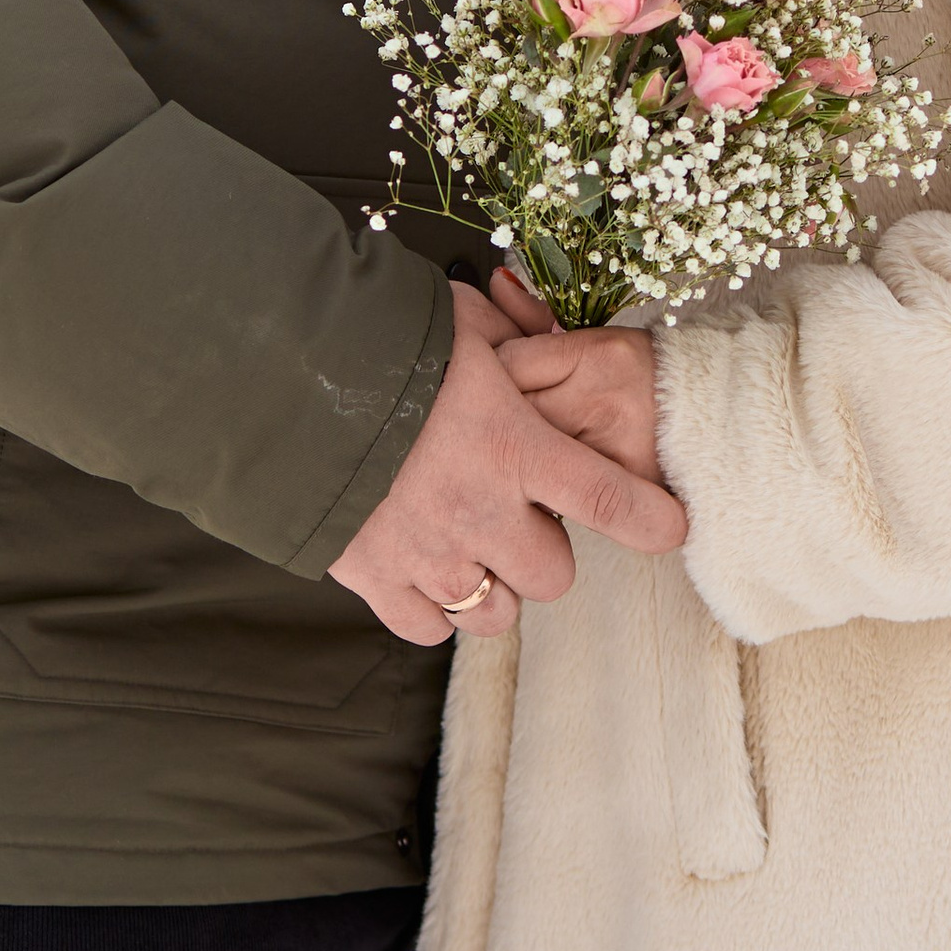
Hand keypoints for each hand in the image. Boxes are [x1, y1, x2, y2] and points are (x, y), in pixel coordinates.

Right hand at [329, 281, 685, 647]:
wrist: (281, 382)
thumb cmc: (376, 342)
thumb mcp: (460, 323)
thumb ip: (506, 335)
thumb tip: (525, 321)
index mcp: (514, 447)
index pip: (611, 501)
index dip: (651, 522)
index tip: (669, 525)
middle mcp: (480, 511)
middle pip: (555, 576)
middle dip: (544, 552)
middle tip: (518, 517)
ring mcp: (428, 553)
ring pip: (495, 614)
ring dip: (492, 587)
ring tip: (469, 547)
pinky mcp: (375, 579)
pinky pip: (427, 628)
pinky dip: (431, 609)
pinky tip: (421, 568)